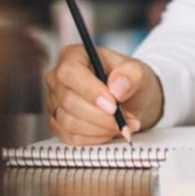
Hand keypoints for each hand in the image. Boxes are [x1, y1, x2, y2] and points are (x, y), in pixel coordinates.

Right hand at [44, 46, 163, 144]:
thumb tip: (116, 88)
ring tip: (123, 125)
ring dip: (100, 129)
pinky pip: (70, 137)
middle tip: (125, 120)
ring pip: (69, 122)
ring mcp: (56, 102)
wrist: (132, 100)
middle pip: (69, 101)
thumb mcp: (139, 72)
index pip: (70, 72)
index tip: (113, 105)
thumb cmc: (130, 81)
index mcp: (73, 56)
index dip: (90, 90)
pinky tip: (109, 132)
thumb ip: (131, 75)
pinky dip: (94, 139)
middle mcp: (59, 79)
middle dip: (101, 116)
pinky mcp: (58, 124)